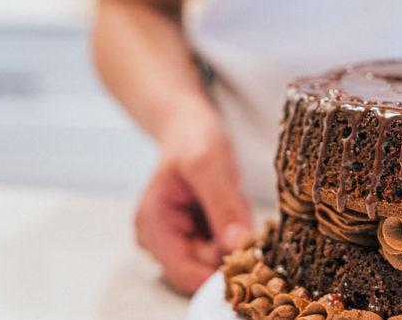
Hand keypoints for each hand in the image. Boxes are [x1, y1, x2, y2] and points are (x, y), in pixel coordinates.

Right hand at [135, 107, 251, 294]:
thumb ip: (222, 206)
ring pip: (221, 256)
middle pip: (206, 266)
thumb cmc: (192, 139)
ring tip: (230, 195)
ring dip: (235, 230)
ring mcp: (178, 239)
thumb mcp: (208, 164)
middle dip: (230, 239)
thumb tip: (236, 246)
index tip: (249, 252)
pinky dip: (236, 226)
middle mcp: (161, 240)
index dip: (219, 271)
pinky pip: (227, 244)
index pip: (186, 273)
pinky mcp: (197, 236)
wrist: (191, 128)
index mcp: (153, 227)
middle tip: (234, 202)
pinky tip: (231, 201)